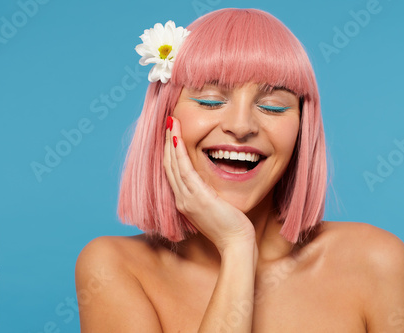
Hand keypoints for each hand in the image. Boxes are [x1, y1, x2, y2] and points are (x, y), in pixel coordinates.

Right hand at [163, 116, 255, 251]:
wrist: (235, 243)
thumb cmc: (230, 226)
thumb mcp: (214, 207)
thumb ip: (207, 194)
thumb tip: (208, 182)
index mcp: (185, 201)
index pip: (173, 172)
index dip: (170, 152)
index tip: (172, 134)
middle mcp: (182, 199)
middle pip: (169, 165)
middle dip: (168, 142)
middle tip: (169, 122)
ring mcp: (187, 199)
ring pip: (173, 165)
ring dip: (171, 142)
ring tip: (171, 123)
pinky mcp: (197, 198)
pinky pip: (184, 171)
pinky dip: (179, 153)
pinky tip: (177, 138)